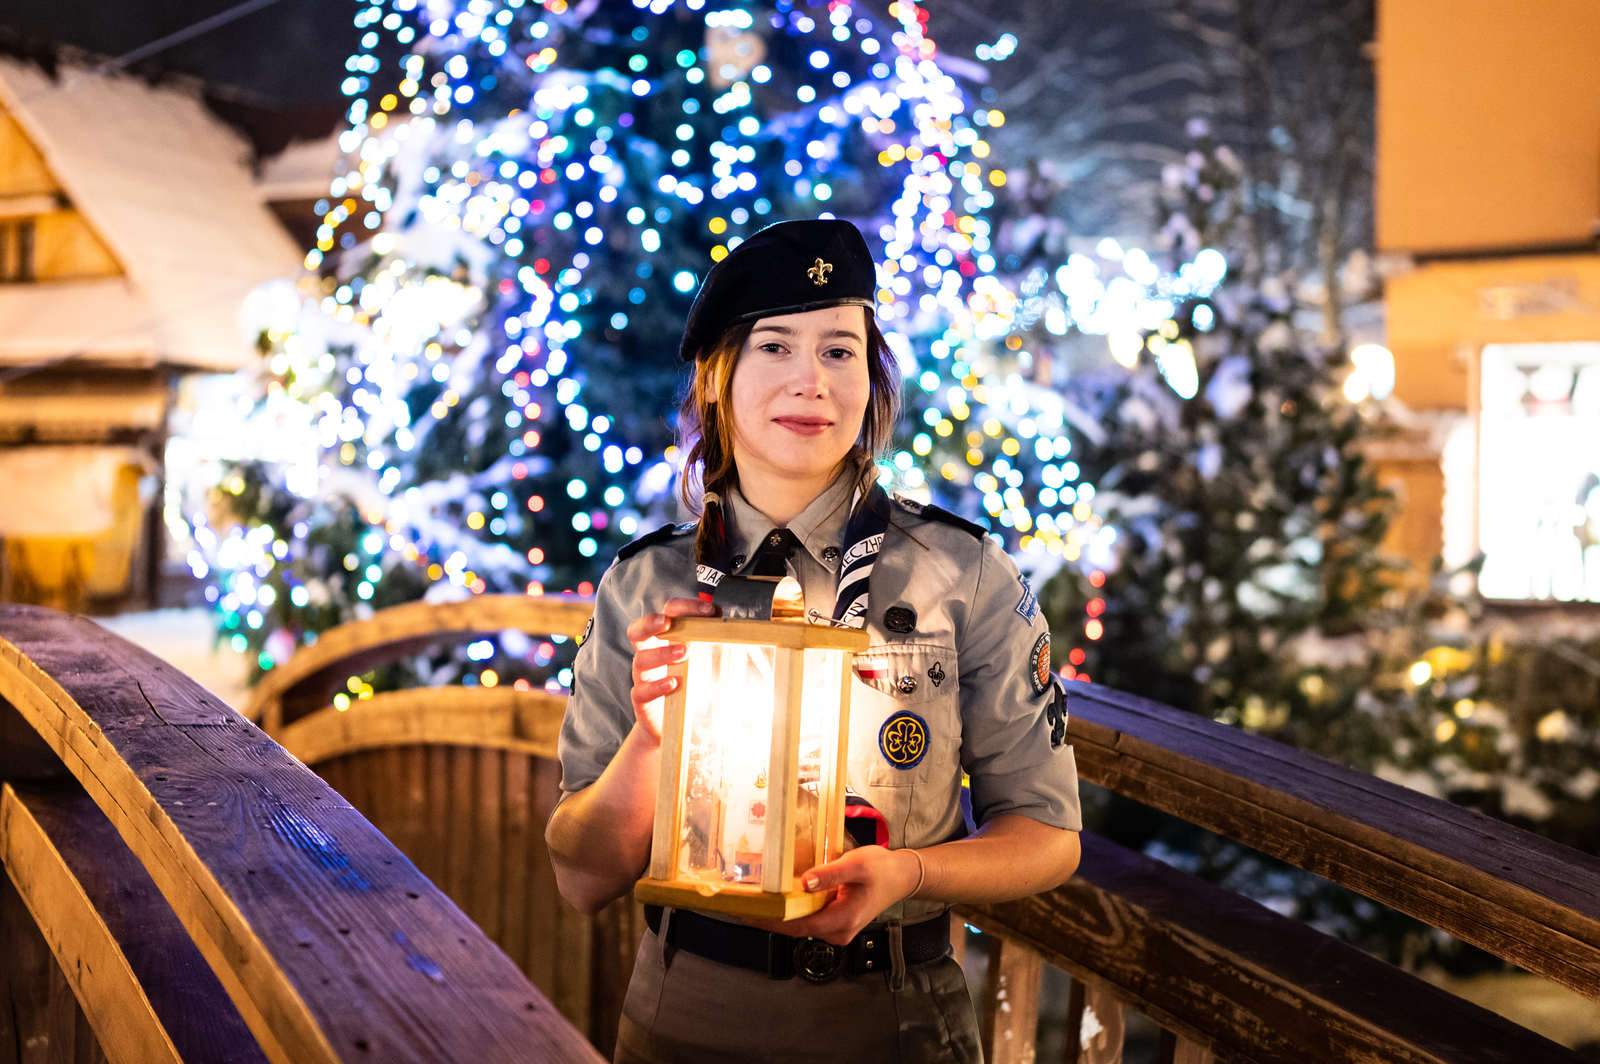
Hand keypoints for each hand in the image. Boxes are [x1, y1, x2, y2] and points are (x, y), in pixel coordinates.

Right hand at [626, 597, 717, 741]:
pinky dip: (657, 686)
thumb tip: (723, 618)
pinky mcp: (642, 701)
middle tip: (667, 622)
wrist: (673, 725)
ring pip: (641, 660)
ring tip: (683, 653)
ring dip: (662, 654)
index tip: (708, 609)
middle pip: (637, 631)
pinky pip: (642, 691)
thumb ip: (708, 640)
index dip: (684, 607)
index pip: (667, 613)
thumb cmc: (688, 686)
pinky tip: (673, 683)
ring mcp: (644, 677)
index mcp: (663, 639)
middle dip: (650, 622)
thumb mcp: (700, 661)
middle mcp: (649, 654)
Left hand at [757, 846, 922, 945]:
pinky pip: (809, 918)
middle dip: (771, 918)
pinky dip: (793, 910)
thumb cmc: (882, 870)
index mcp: (843, 920)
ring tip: (757, 900)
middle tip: (744, 904)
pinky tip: (780, 898)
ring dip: (781, 914)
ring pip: (801, 924)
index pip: (799, 926)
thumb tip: (805, 881)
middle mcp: (838, 931)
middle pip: (796, 928)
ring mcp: (836, 929)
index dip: (772, 921)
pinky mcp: (835, 922)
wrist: (900, 876)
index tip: (751, 913)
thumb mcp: (856, 865)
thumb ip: (830, 874)